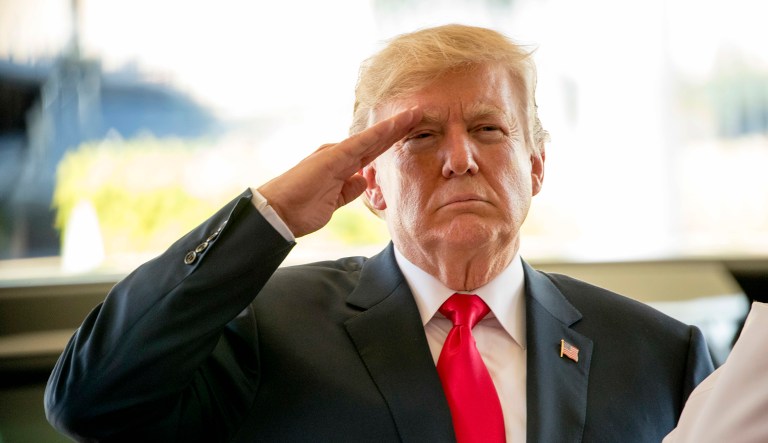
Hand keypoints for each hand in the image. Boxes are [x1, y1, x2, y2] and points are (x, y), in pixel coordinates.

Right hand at [258, 107, 420, 237]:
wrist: (277, 213)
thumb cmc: (300, 210)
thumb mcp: (334, 202)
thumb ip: (350, 190)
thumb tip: (364, 180)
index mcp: (340, 166)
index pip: (372, 152)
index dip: (391, 142)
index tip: (411, 134)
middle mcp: (339, 155)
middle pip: (376, 140)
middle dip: (398, 129)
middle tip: (419, 115)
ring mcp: (336, 154)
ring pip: (372, 137)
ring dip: (394, 126)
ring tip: (415, 114)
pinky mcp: (333, 156)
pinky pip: (361, 143)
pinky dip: (379, 133)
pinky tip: (395, 125)